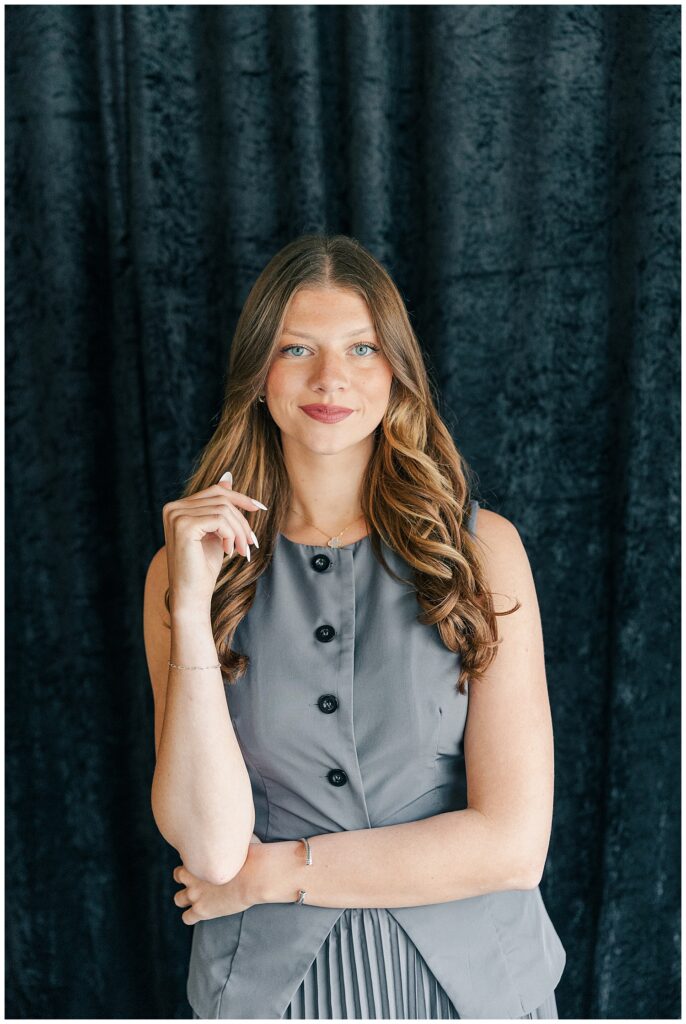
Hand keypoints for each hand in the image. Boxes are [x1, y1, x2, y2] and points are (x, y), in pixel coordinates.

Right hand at [163, 471, 267, 612]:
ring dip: (239, 531)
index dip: (240, 498)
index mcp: (177, 507)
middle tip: (251, 542)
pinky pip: (221, 520)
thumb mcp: (216, 532)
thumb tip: (228, 478)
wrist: (192, 595)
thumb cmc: (204, 567)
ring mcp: (176, 515)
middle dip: (242, 520)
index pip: (215, 492)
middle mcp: (173, 508)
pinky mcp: (184, 526)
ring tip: (242, 550)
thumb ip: (219, 507)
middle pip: (221, 499)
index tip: (259, 508)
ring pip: (224, 510)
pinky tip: (229, 551)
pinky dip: (231, 535)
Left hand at [172, 833, 264, 925]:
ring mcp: (195, 894)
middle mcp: (192, 875)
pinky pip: (187, 918)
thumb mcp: (239, 837)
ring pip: (178, 899)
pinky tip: (205, 911)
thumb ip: (233, 834)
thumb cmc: (251, 853)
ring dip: (186, 899)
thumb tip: (240, 823)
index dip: (196, 859)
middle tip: (201, 879)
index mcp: (198, 856)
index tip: (207, 861)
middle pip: (177, 875)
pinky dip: (192, 916)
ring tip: (201, 898)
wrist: (255, 875)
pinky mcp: (202, 910)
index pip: (186, 856)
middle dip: (187, 877)